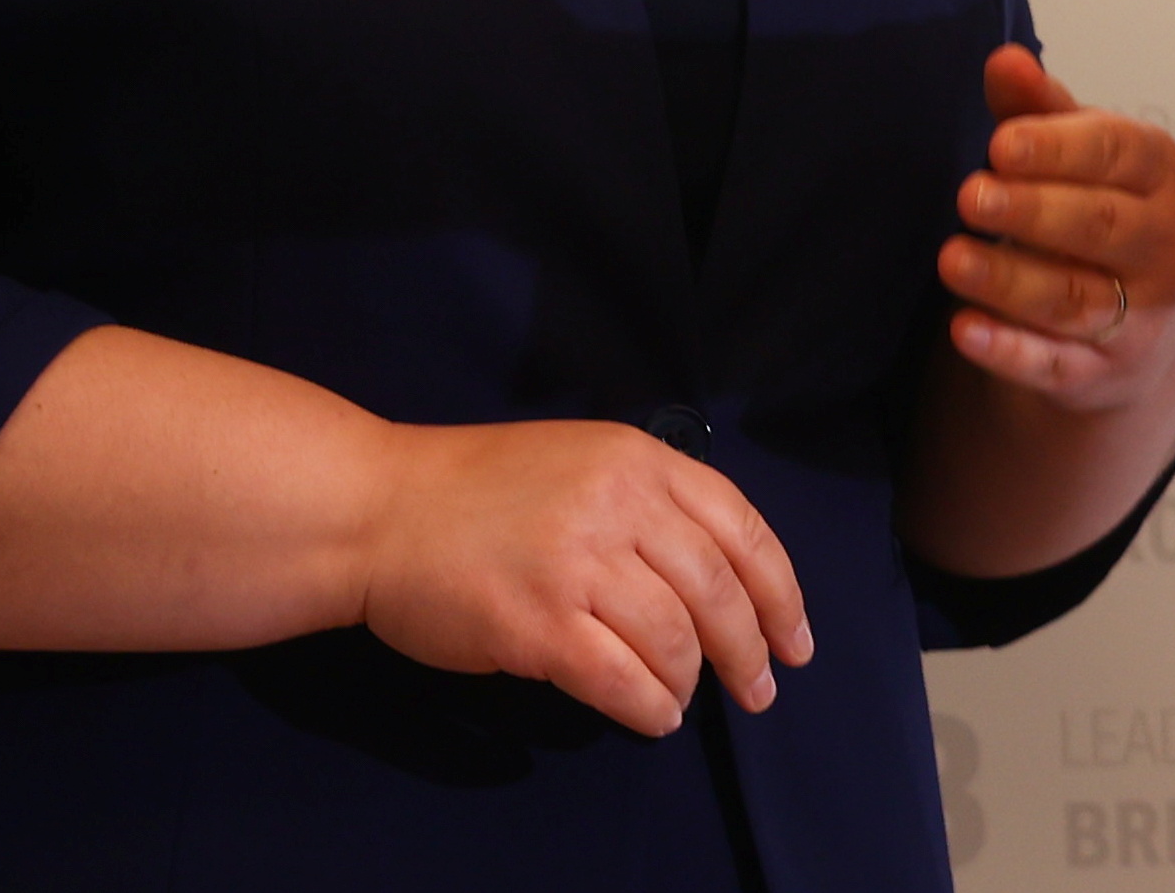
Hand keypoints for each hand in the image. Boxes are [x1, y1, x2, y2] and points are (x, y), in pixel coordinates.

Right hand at [352, 419, 812, 736]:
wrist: (379, 508)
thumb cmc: (475, 489)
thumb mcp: (578, 463)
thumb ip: (647, 503)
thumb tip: (717, 583)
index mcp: (635, 458)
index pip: (741, 528)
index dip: (781, 593)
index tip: (795, 640)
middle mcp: (618, 505)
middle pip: (720, 593)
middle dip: (749, 652)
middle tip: (757, 691)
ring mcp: (578, 565)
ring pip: (677, 644)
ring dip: (690, 686)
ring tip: (679, 700)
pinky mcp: (540, 626)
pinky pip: (625, 683)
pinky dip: (651, 709)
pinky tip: (650, 715)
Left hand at [937, 45, 1174, 408]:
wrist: (1137, 318)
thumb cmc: (1093, 206)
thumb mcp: (1075, 152)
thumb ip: (1037, 107)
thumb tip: (1005, 60)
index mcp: (1157, 175)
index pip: (1117, 154)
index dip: (1058, 148)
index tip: (999, 144)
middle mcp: (1162, 246)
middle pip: (1099, 227)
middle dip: (1033, 211)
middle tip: (970, 195)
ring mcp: (1138, 317)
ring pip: (1074, 300)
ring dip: (1010, 281)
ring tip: (951, 258)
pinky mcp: (1101, 373)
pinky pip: (1055, 365)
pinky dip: (1009, 350)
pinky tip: (964, 329)